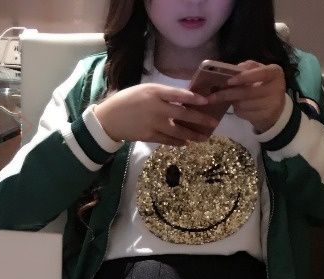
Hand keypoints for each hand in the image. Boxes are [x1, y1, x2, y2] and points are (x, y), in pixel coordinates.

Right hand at [94, 83, 219, 145]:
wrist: (110, 118)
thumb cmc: (128, 100)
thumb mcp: (145, 90)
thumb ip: (163, 93)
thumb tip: (184, 99)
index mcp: (155, 92)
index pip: (179, 94)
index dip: (194, 98)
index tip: (207, 101)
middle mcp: (156, 108)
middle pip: (182, 114)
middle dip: (199, 119)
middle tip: (213, 123)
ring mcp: (153, 124)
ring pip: (177, 131)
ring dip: (192, 135)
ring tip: (204, 137)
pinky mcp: (149, 136)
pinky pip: (167, 140)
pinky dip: (178, 142)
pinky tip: (187, 143)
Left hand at [207, 60, 286, 133]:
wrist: (276, 108)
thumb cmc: (263, 85)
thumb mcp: (258, 72)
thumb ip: (247, 68)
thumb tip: (232, 69)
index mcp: (275, 72)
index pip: (260, 73)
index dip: (244, 77)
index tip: (228, 81)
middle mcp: (277, 88)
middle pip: (248, 92)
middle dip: (227, 94)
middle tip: (211, 96)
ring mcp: (272, 104)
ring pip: (243, 104)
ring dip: (232, 102)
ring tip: (230, 99)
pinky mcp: (265, 117)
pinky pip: (244, 114)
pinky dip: (237, 111)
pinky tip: (239, 107)